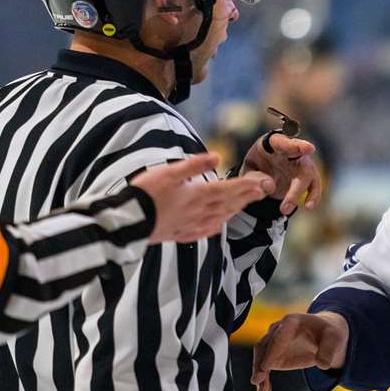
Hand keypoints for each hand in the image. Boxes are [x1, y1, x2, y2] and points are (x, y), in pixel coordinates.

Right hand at [129, 154, 272, 242]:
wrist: (129, 220)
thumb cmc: (147, 193)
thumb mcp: (170, 172)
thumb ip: (195, 164)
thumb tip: (217, 156)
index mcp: (197, 195)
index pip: (227, 190)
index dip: (245, 187)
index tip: (260, 185)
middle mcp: (198, 212)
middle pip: (227, 205)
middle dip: (245, 198)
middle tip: (260, 193)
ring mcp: (189, 225)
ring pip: (218, 218)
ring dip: (233, 211)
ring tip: (243, 205)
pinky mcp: (179, 234)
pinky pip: (203, 232)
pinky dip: (214, 227)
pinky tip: (217, 226)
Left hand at [242, 132, 322, 214]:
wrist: (263, 176)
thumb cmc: (256, 167)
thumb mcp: (248, 171)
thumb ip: (255, 177)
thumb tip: (270, 186)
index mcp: (274, 144)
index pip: (282, 142)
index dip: (292, 145)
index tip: (305, 147)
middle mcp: (292, 151)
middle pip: (298, 153)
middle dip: (303, 153)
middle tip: (309, 149)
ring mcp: (302, 164)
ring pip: (306, 174)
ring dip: (297, 191)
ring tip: (285, 208)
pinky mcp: (308, 179)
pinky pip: (314, 187)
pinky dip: (313, 197)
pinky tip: (308, 206)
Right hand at [251, 311, 347, 390]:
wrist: (326, 337)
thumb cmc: (330, 335)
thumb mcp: (334, 340)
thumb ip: (328, 351)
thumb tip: (322, 365)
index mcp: (292, 322)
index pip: (279, 336)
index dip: (272, 351)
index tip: (266, 367)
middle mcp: (278, 330)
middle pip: (264, 346)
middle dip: (260, 363)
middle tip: (257, 380)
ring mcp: (274, 343)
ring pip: (261, 357)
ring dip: (259, 373)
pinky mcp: (274, 355)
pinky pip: (265, 367)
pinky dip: (264, 378)